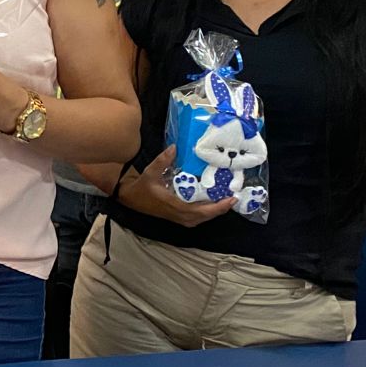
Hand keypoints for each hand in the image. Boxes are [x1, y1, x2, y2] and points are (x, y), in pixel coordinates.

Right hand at [118, 146, 235, 226]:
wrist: (131, 199)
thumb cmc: (142, 187)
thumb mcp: (150, 172)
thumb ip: (163, 160)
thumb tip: (175, 147)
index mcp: (176, 206)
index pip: (202, 211)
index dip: (219, 206)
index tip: (231, 198)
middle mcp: (181, 215)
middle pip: (208, 216)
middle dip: (222, 207)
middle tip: (234, 195)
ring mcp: (181, 218)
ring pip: (204, 218)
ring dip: (216, 210)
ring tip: (227, 198)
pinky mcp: (180, 218)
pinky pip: (199, 217)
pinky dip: (209, 212)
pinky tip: (213, 203)